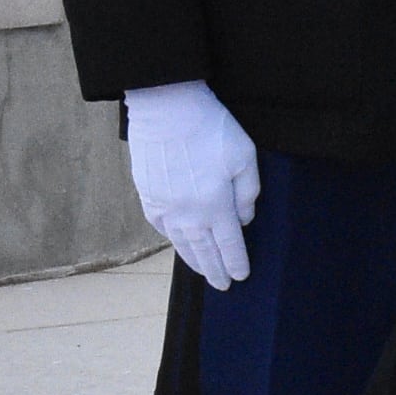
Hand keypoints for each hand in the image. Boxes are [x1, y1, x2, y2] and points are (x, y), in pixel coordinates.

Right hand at [121, 79, 261, 287]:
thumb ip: (247, 192)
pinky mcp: (147, 194)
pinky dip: (171, 239)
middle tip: (223, 286)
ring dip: (194, 261)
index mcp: (214, 205)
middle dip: (216, 270)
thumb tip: (243, 219)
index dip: (236, 262)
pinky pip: (161, 227)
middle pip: (204, 251)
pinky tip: (178, 243)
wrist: (165, 108)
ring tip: (203, 273)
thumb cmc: (210, 128)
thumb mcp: (244, 156)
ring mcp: (164, 206)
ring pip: (181, 243)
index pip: (229, 244)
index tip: (242, 276)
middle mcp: (187, 213)